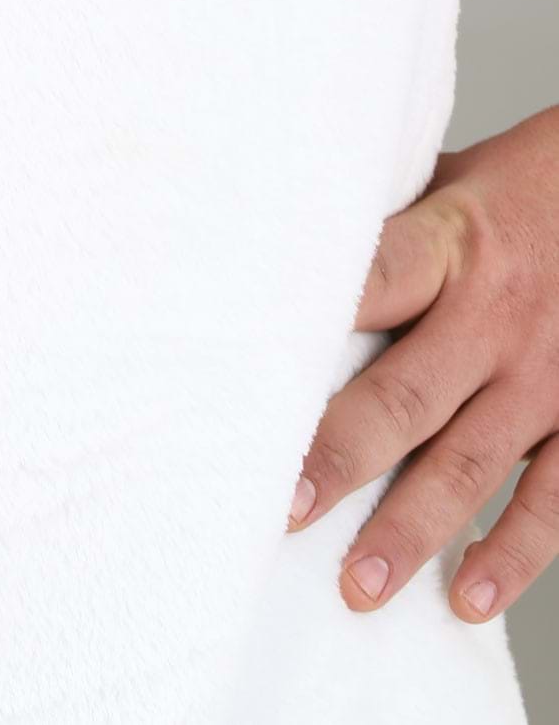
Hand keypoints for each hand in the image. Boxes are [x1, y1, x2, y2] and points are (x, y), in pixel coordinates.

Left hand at [288, 106, 558, 624]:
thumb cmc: (529, 188)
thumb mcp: (456, 181)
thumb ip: (390, 225)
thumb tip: (282, 247)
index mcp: (453, 241)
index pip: (371, 280)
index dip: (313, 321)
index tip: (250, 370)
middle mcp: (497, 316)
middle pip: (407, 394)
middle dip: (342, 456)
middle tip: (285, 512)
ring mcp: (547, 376)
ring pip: (470, 463)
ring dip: (412, 530)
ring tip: (359, 587)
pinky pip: (556, 499)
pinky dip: (513, 555)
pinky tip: (468, 598)